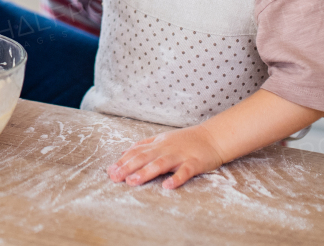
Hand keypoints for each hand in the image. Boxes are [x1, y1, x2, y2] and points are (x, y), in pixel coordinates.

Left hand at [107, 124, 224, 189]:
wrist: (213, 137)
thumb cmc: (187, 140)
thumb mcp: (162, 139)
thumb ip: (143, 145)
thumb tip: (123, 152)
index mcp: (157, 144)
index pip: (136, 152)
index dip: (122, 161)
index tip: (109, 171)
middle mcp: (166, 149)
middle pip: (144, 157)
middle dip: (128, 167)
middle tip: (114, 177)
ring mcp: (180, 156)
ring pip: (160, 164)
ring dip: (146, 172)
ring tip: (132, 181)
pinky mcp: (194, 163)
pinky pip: (185, 171)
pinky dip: (176, 178)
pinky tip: (167, 186)